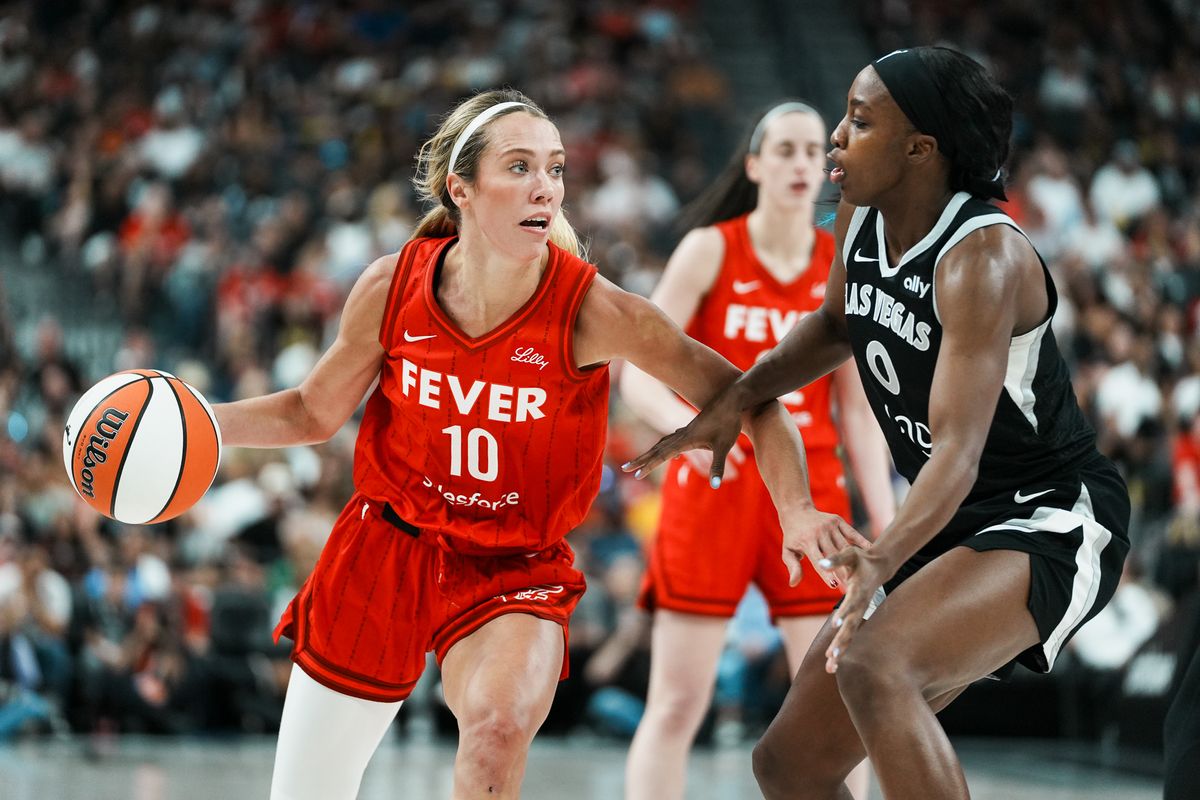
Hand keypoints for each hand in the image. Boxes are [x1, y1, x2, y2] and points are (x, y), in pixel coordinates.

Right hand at [623, 383, 743, 487]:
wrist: (732, 399)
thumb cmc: (728, 422)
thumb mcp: (724, 446)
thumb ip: (718, 466)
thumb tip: (715, 485)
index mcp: (686, 439)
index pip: (662, 455)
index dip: (648, 466)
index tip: (635, 474)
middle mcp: (682, 435)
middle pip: (656, 449)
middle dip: (641, 460)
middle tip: (626, 468)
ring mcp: (686, 431)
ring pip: (663, 443)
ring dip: (651, 453)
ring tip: (641, 462)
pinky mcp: (693, 428)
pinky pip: (673, 440)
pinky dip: (665, 447)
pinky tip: (671, 452)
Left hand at [781, 509, 871, 589]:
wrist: (797, 512)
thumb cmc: (793, 537)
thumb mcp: (788, 552)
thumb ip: (793, 567)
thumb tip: (793, 584)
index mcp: (807, 540)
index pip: (818, 560)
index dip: (826, 573)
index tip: (834, 586)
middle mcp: (820, 532)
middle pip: (834, 555)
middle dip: (842, 571)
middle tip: (851, 585)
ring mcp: (830, 525)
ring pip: (844, 546)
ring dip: (853, 561)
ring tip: (861, 574)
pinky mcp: (838, 520)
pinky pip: (852, 533)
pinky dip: (862, 542)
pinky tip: (870, 552)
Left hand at [818, 546, 893, 673]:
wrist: (878, 567)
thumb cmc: (861, 559)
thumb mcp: (849, 554)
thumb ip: (835, 559)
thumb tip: (820, 563)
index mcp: (859, 590)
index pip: (851, 603)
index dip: (844, 613)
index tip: (836, 624)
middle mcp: (860, 605)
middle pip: (851, 626)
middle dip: (842, 641)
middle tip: (833, 656)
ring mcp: (859, 613)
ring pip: (850, 635)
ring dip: (840, 650)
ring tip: (831, 667)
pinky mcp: (856, 618)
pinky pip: (849, 635)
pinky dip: (841, 648)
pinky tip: (832, 663)